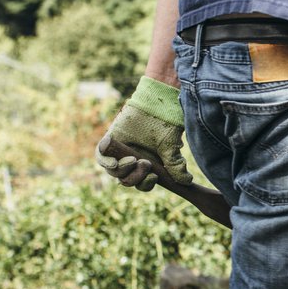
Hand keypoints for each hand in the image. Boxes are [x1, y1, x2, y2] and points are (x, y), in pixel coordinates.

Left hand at [96, 76, 191, 191]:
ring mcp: (120, 150)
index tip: (153, 178)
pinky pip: (100, 156)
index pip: (141, 182)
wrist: (157, 103)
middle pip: (125, 180)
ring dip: (123, 170)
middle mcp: (132, 159)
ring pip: (113, 172)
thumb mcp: (171, 147)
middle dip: (135, 178)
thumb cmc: (166, 123)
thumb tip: (187, 181)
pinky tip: (114, 162)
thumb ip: (175, 165)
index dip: (145, 184)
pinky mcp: (110, 139)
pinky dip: (105, 161)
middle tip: (146, 164)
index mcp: (146, 163)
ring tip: (135, 160)